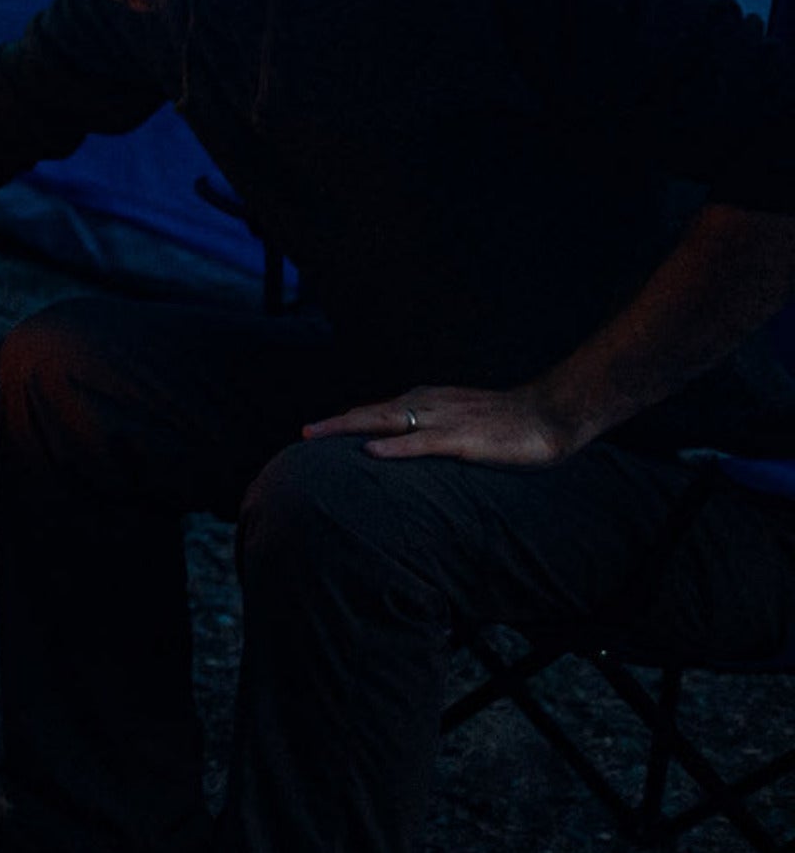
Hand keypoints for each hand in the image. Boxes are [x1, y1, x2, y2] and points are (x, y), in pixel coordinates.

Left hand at [302, 384, 583, 465]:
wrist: (550, 413)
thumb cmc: (505, 423)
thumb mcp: (457, 421)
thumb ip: (430, 431)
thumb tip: (403, 447)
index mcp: (425, 401)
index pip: (375, 411)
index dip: (344, 421)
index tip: (314, 432)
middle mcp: (427, 405)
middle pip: (370, 412)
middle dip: (334, 424)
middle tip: (303, 434)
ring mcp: (444, 420)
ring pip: (386, 421)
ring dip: (350, 428)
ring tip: (318, 437)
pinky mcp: (463, 439)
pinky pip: (422, 442)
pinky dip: (395, 446)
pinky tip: (372, 451)